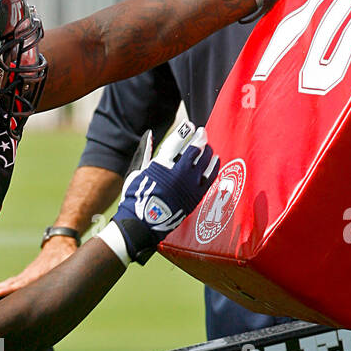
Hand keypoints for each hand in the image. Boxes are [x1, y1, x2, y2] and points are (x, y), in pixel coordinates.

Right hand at [0, 233, 77, 297]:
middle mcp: (30, 273)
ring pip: (9, 282)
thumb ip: (70, 268)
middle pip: (12, 282)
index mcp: (40, 272)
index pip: (24, 282)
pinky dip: (1, 286)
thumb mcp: (71, 260)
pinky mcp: (26, 275)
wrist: (60, 241)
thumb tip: (73, 276)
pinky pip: (11, 282)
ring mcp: (27, 274)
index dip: (12, 288)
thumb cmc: (67, 253)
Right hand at [108, 122, 218, 264]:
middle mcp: (177, 173)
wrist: (141, 225)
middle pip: (194, 150)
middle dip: (199, 138)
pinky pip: (210, 178)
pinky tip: (216, 160)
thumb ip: (145, 152)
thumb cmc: (135, 199)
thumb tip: (149, 135)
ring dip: (207, 151)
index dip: (184, 131)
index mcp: (161, 165)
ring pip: (204, 162)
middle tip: (202, 132)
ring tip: (208, 146)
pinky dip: (213, 167)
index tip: (189, 126)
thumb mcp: (136, 172)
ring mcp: (188, 185)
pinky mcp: (195, 197)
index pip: (177, 142)